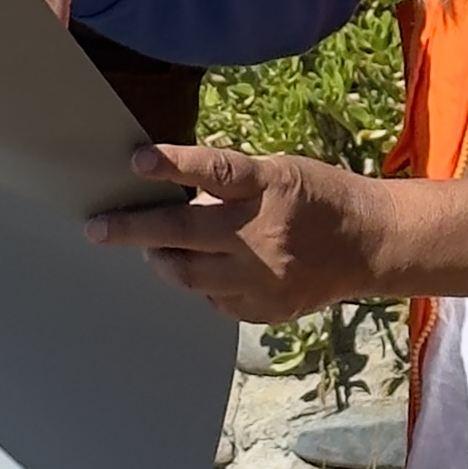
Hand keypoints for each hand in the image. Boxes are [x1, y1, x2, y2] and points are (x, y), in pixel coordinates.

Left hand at [85, 142, 400, 316]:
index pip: (215, 172)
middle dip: (134, 229)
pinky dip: (201, 283)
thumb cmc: (316, 197)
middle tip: (97, 228)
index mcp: (269, 187)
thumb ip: (229, 186)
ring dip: (162, 259)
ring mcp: (264, 276)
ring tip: (148, 250)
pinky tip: (203, 270)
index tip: (138, 160)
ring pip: (190, 274)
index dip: (174, 164)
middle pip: (185, 231)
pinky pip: (215, 299)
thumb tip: (172, 196)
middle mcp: (264, 233)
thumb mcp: (278, 173)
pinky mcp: (266, 308)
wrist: (370, 244)